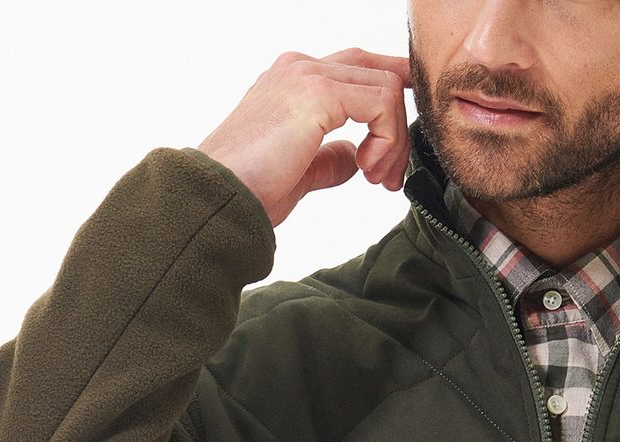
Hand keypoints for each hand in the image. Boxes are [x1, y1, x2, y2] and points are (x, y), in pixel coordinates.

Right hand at [195, 49, 412, 229]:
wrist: (222, 195)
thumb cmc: (250, 189)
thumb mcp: (300, 170)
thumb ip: (329, 157)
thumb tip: (355, 156)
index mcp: (292, 80)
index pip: (357, 71)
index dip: (390, 100)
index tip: (397, 147)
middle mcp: (300, 68)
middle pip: (377, 73)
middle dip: (398, 125)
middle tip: (391, 177)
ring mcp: (308, 75)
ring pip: (387, 88)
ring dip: (394, 141)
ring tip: (376, 179)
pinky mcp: (317, 92)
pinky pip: (382, 103)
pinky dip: (387, 140)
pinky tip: (367, 170)